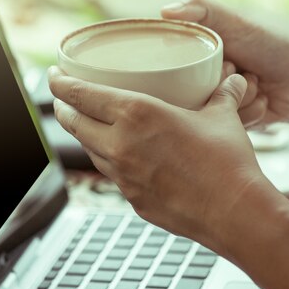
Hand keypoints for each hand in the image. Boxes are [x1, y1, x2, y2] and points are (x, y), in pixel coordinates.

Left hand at [48, 67, 271, 250]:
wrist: (235, 213)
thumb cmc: (227, 164)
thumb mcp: (223, 117)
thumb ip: (222, 95)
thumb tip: (234, 80)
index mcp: (137, 115)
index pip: (80, 95)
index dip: (60, 83)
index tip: (53, 75)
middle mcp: (120, 145)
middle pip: (73, 123)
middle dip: (63, 107)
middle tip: (63, 98)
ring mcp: (123, 176)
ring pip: (88, 149)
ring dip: (83, 134)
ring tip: (88, 124)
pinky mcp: (132, 199)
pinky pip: (110, 174)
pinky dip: (108, 159)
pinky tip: (121, 155)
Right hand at [162, 0, 288, 127]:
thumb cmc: (266, 44)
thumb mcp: (233, 21)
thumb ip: (201, 8)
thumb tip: (165, 11)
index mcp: (186, 60)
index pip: (170, 73)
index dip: (198, 69)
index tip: (225, 59)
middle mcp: (192, 86)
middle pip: (190, 98)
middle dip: (222, 84)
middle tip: (240, 70)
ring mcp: (209, 109)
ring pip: (211, 115)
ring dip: (241, 98)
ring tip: (254, 83)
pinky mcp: (226, 129)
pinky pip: (229, 128)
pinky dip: (250, 113)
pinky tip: (261, 101)